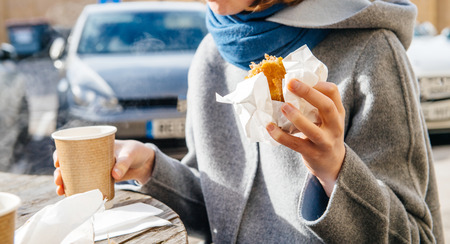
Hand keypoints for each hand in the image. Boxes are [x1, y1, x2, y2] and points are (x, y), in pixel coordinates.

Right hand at [53, 139, 154, 195]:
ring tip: (61, 191)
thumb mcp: (130, 154)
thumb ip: (123, 163)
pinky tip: (70, 196)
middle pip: (68, 163)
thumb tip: (115, 174)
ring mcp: (94, 168)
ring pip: (73, 174)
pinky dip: (75, 188)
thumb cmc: (135, 152)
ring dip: (65, 182)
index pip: (71, 147)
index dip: (60, 154)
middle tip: (59, 180)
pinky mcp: (99, 178)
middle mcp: (90, 156)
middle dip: (59, 172)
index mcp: (94, 145)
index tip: (57, 162)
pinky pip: (84, 182)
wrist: (145, 162)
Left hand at [266, 79, 345, 196]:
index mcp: (338, 113)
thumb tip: (290, 84)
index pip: (333, 92)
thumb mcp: (328, 119)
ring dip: (296, 117)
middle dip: (308, 93)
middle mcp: (335, 126)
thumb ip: (316, 104)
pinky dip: (281, 136)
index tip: (300, 78)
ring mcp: (325, 142)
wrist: (333, 164)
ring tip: (283, 106)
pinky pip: (295, 144)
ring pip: (312, 129)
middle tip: (291, 83)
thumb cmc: (325, 134)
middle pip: (326, 106)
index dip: (317, 83)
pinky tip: (270, 127)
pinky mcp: (312, 154)